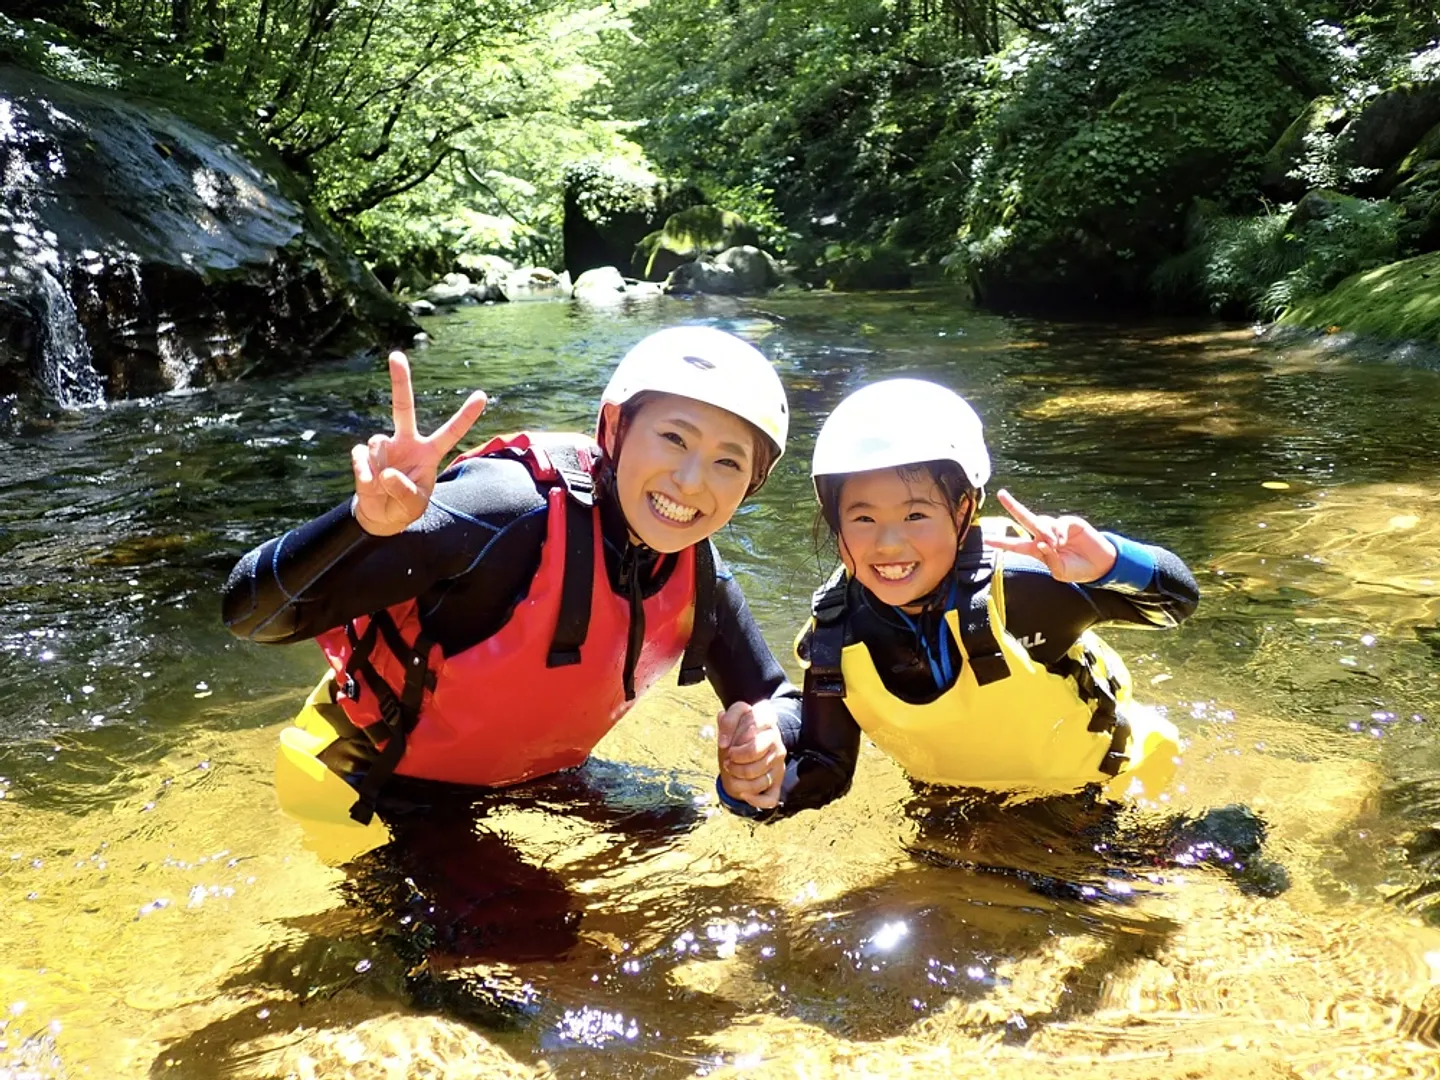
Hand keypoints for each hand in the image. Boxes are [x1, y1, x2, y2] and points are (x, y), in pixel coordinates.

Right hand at [351, 351, 487, 535]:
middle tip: (396, 355)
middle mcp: (407, 443)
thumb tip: (386, 472)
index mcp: (429, 452)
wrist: (381, 516)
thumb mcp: (415, 505)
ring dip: (379, 465)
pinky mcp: (364, 456)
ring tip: (383, 486)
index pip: (450, 432)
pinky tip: (369, 483)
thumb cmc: (405, 507)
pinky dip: (363, 473)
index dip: (466, 415)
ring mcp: (384, 447)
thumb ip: (406, 491)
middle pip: (403, 407)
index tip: (483, 396)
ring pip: (377, 443)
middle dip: (400, 381)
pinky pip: (360, 457)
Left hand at [716, 700, 785, 809]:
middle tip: (728, 760)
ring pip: (760, 776)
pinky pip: (770, 797)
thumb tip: (724, 741)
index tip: (722, 743)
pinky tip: (743, 794)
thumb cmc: (737, 737)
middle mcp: (776, 738)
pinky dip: (755, 799)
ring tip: (731, 772)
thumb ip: (727, 722)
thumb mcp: (730, 724)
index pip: (753, 718)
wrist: (748, 751)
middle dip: (736, 759)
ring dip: (738, 779)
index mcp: (766, 718)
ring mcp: (778, 761)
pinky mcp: (778, 781)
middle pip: (754, 750)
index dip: (732, 730)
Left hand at [983, 489, 1117, 583]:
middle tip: (1001, 494)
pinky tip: (1063, 541)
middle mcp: (1044, 536)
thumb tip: (1040, 543)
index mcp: (1037, 550)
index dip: (1002, 542)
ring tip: (1056, 544)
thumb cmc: (1077, 570)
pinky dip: (1058, 532)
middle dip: (1013, 506)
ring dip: (1045, 533)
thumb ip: (1049, 560)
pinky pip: (1058, 523)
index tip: (987, 540)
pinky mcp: (1069, 522)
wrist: (1100, 565)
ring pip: (1042, 522)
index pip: (1016, 545)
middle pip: (1025, 519)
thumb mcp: (1061, 573)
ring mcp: (1056, 527)